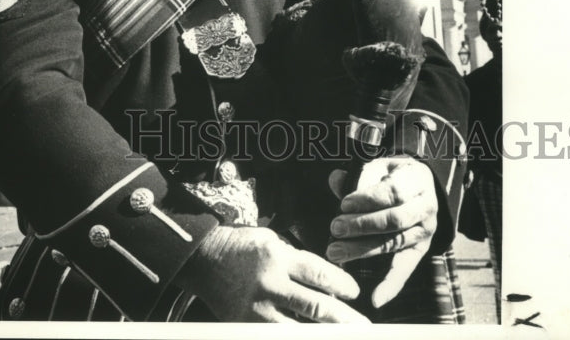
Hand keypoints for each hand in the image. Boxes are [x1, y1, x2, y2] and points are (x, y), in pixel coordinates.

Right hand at [175, 225, 367, 321]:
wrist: (205, 260)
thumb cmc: (241, 247)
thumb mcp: (271, 239)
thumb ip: (296, 258)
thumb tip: (325, 280)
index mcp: (277, 256)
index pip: (318, 273)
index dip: (341, 284)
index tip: (355, 293)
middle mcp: (270, 283)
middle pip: (315, 305)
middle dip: (344, 318)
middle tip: (364, 326)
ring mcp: (258, 308)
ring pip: (300, 328)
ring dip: (326, 334)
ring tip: (345, 335)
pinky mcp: (247, 325)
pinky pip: (277, 335)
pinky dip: (297, 336)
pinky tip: (312, 338)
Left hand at [326, 155, 437, 308]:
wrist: (419, 184)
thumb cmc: (392, 174)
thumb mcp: (379, 167)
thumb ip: (358, 175)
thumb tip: (335, 180)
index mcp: (416, 180)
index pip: (393, 192)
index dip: (367, 199)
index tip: (344, 204)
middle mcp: (426, 208)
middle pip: (394, 220)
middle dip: (362, 225)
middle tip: (335, 227)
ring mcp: (425, 231)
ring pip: (394, 243)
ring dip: (363, 249)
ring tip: (335, 252)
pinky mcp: (420, 250)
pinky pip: (406, 268)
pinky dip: (391, 285)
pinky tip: (375, 299)